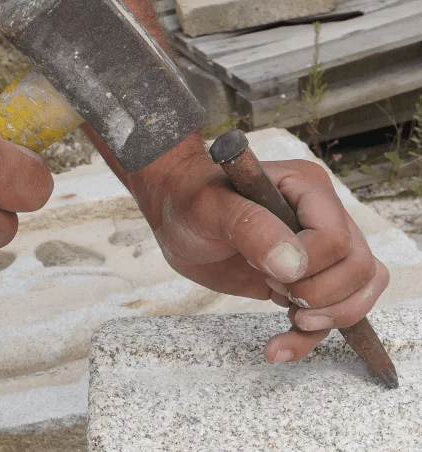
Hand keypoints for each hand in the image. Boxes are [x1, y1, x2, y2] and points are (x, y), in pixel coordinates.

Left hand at [132, 149, 388, 361]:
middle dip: (320, 295)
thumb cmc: (191, 200)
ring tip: (289, 322)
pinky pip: (331, 311)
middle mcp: (322, 216)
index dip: (307, 266)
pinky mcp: (303, 277)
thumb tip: (294, 267)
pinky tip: (278, 349)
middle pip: (359, 268)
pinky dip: (310, 338)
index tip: (265, 271)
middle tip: (273, 289)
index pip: (336, 239)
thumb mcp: (211, 208)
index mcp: (307, 188)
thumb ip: (251, 228)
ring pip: (360, 291)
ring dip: (328, 319)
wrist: (177, 216)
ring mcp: (318, 249)